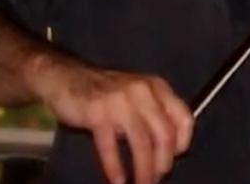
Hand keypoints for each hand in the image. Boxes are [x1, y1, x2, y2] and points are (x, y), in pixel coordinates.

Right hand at [25, 53, 193, 183]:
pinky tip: (118, 181)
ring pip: (141, 143)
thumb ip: (155, 114)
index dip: (183, 143)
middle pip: (165, 134)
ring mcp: (119, 101)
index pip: (184, 117)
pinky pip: (110, 147)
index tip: (174, 159)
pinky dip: (115, 168)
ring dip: (143, 170)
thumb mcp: (137, 95)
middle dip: (163, 163)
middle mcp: (142, 91)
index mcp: (156, 86)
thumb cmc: (105, 92)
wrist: (65, 76)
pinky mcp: (97, 112)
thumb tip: (171, 149)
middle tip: (157, 178)